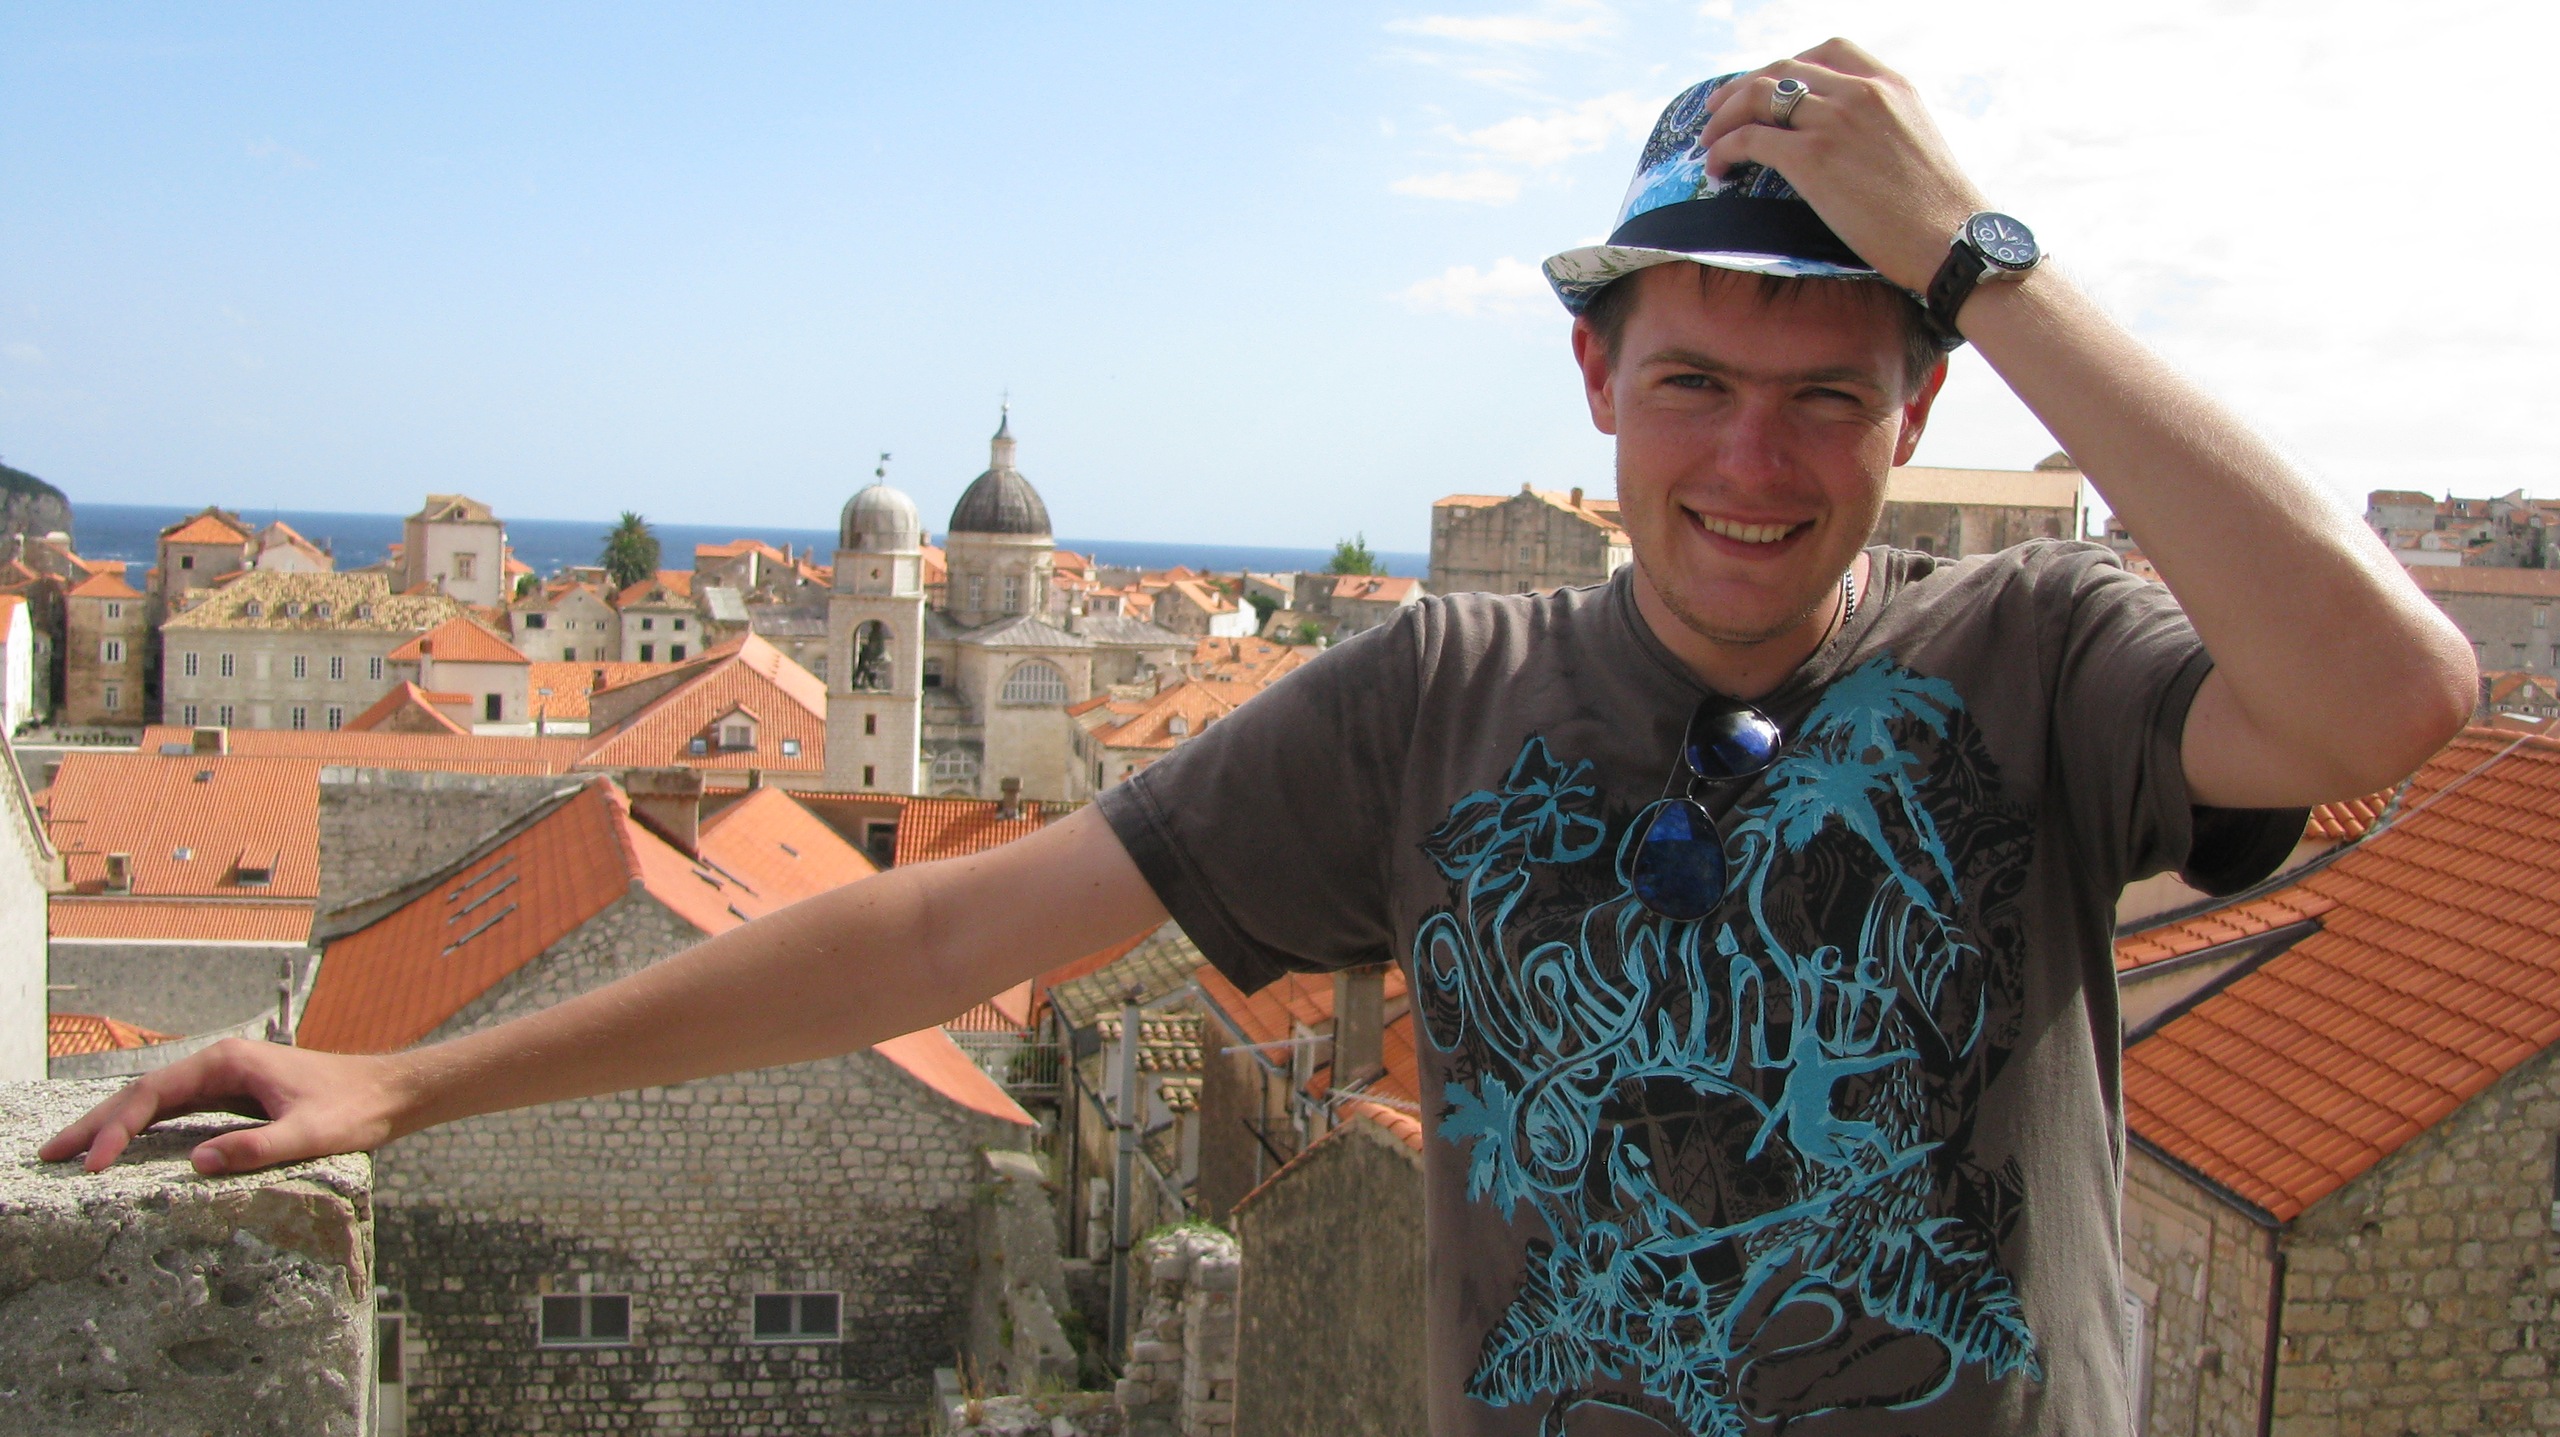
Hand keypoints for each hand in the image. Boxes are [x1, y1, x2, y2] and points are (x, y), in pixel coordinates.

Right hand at [37, 1039, 412, 1175]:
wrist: (389, 1093)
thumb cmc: (355, 1109)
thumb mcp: (310, 1134)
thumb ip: (257, 1148)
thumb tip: (198, 1163)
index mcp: (229, 1062)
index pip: (154, 1095)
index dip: (118, 1129)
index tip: (94, 1163)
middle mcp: (219, 1064)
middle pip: (142, 1093)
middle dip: (95, 1124)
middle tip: (50, 1155)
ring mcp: (224, 1079)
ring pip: (154, 1103)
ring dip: (113, 1127)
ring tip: (71, 1156)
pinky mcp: (233, 1097)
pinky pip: (176, 1112)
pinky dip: (142, 1130)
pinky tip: (121, 1149)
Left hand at [1693, 39, 1987, 292]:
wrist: (1951, 239)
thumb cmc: (1937, 209)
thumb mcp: (1915, 140)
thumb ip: (1881, 124)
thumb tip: (1847, 141)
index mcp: (1890, 84)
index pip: (1828, 51)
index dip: (1787, 66)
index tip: (1766, 87)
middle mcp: (1860, 92)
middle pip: (1783, 69)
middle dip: (1742, 88)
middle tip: (1718, 110)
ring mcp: (1834, 120)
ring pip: (1758, 96)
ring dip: (1724, 117)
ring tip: (1708, 141)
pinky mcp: (1812, 156)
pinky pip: (1750, 138)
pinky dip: (1725, 149)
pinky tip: (1718, 168)